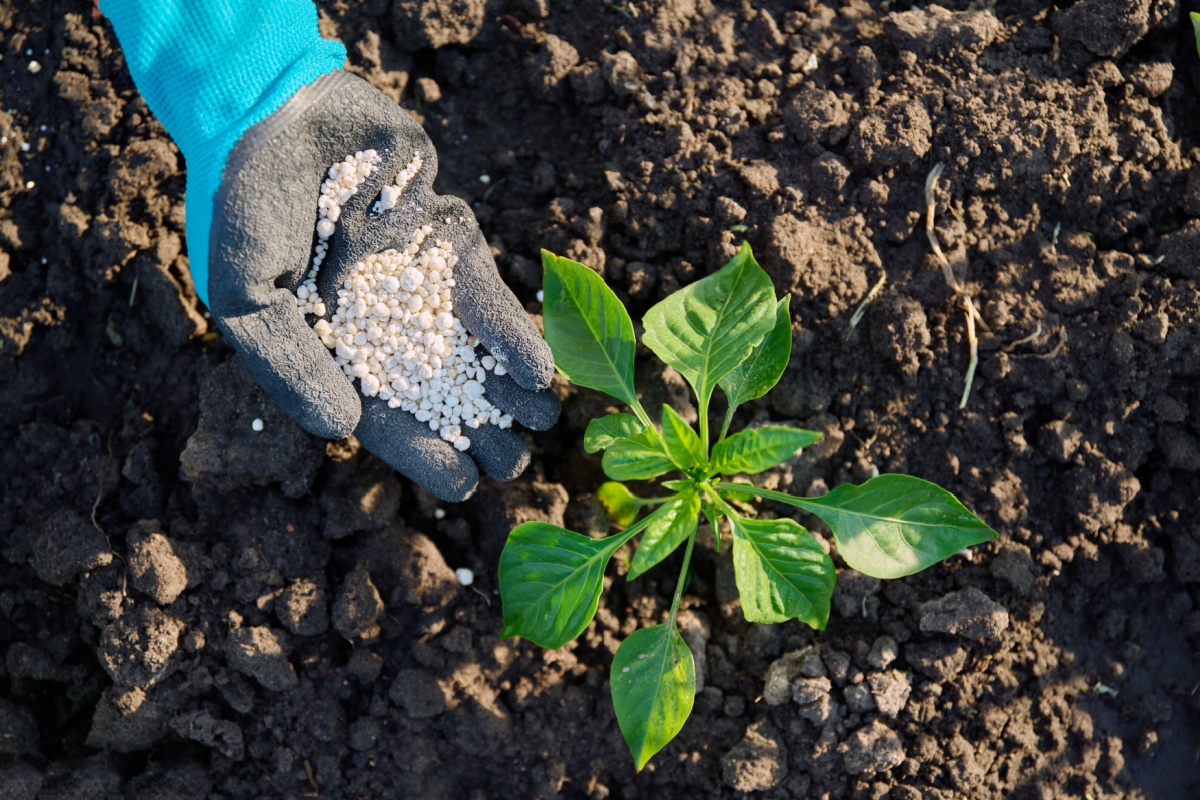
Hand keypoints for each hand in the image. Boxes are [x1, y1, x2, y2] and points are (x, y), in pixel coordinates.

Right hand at [208, 70, 558, 500]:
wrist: (270, 101)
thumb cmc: (240, 201)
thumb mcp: (242, 295)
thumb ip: (288, 364)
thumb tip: (342, 431)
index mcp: (324, 342)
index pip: (377, 411)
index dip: (421, 451)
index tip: (464, 486)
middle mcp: (375, 317)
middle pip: (433, 386)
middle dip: (476, 427)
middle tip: (516, 464)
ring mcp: (413, 277)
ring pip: (467, 344)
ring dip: (506, 385)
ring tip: (544, 424)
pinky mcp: (444, 235)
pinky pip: (483, 290)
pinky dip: (509, 328)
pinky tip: (539, 368)